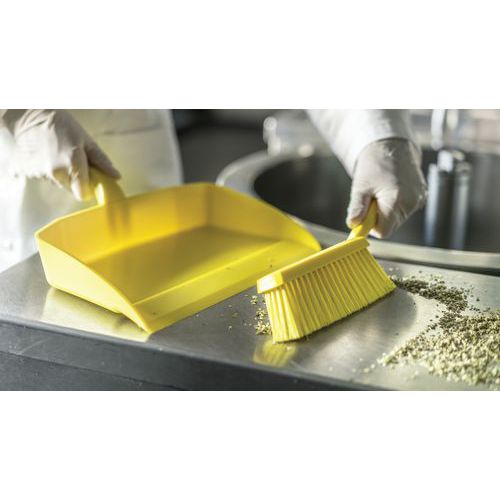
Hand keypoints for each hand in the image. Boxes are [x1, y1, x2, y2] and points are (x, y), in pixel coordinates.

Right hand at [5, 109, 119, 200]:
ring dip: (60, 174)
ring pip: (57, 183)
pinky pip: (43, 178)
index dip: (87, 188)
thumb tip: (116, 176)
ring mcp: (40, 173)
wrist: (31, 115)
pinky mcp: (27, 172)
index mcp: (72, 164)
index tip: (88, 179)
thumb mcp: (86, 140)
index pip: (83, 194)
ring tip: (57, 155)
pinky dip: (45, 171)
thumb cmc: (62, 124)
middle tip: (72, 161)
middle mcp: (55, 172)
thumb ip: (101, 161)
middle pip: (70, 189)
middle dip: (74, 179)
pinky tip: (45, 156)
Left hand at [347, 138, 426, 237]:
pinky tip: (391, 190)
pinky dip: (395, 205)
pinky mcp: (422, 197)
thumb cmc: (374, 164)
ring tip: (381, 192)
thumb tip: (353, 224)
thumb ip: (357, 208)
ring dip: (386, 211)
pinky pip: (404, 211)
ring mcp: (419, 199)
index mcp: (396, 199)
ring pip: (397, 219)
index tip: (363, 217)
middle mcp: (412, 201)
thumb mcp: (360, 186)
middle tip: (372, 199)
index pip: (383, 231)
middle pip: (391, 226)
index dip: (371, 227)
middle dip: (378, 218)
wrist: (391, 146)